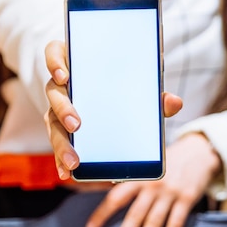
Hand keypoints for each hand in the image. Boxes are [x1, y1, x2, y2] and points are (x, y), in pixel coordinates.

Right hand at [44, 40, 219, 226]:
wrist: (111, 93)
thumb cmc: (119, 82)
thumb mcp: (134, 83)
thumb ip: (151, 92)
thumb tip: (175, 103)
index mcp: (74, 63)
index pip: (53, 54)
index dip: (54, 63)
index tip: (64, 76)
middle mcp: (61, 85)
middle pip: (53, 93)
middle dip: (63, 109)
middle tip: (77, 124)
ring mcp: (57, 107)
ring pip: (51, 122)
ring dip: (61, 143)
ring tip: (74, 161)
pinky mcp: (60, 127)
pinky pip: (56, 143)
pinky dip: (60, 159)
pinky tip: (67, 173)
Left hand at [86, 133, 221, 226]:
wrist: (197, 151)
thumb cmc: (166, 162)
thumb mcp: (146, 165)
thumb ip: (131, 180)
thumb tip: (107, 193)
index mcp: (138, 176)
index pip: (116, 197)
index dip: (102, 213)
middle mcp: (153, 184)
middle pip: (136, 213)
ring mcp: (170, 192)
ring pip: (155, 221)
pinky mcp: (187, 198)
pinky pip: (176, 222)